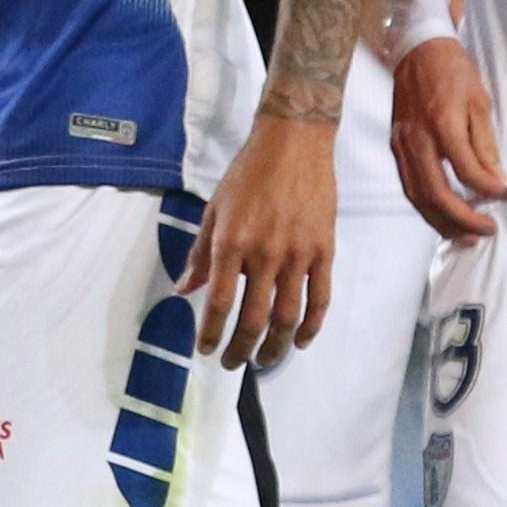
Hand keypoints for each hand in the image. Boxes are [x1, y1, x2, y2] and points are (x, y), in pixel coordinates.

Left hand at [186, 111, 336, 372]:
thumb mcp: (214, 210)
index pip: (220, 302)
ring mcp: (298, 254)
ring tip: (264, 361)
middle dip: (240, 349)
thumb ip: (200, 254)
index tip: (206, 350)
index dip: (212, 333)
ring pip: (288, 316)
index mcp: (232, 243)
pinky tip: (301, 341)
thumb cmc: (248, 173)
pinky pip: (319, 297)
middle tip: (232, 364)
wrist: (293, 142)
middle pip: (254, 318)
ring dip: (275, 346)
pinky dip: (311, 325)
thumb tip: (184, 290)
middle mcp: (264, 253)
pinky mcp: (323, 250)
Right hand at [391, 35, 506, 242]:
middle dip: (463, 219)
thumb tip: (495, 178)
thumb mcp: (479, 101)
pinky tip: (442, 215)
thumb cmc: (453, 71)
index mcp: (442, 124)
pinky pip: (409, 185)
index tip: (505, 196)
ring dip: (442, 221)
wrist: (418, 49)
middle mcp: (417, 139)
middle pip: (436, 194)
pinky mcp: (395, 146)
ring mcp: (402, 144)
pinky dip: (426, 206)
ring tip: (465, 235)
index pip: (467, 171)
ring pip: (418, 197)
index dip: (488, 190)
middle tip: (486, 230)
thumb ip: (485, 143)